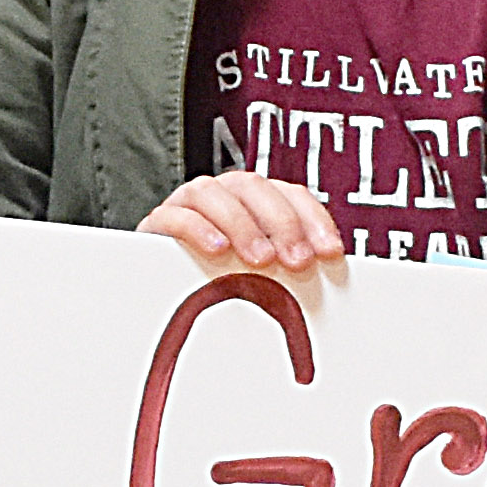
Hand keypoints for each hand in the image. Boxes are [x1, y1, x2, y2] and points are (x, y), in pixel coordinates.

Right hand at [140, 171, 344, 272]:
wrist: (162, 299)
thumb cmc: (217, 288)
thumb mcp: (260, 281)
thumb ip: (286, 275)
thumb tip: (325, 282)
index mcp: (253, 203)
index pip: (289, 194)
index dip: (313, 219)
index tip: (329, 252)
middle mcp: (222, 196)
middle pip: (254, 187)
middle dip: (281, 223)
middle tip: (297, 261)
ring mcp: (187, 205)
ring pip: (213, 192)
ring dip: (242, 224)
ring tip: (259, 260)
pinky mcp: (157, 224)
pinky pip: (174, 215)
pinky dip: (197, 228)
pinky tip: (217, 249)